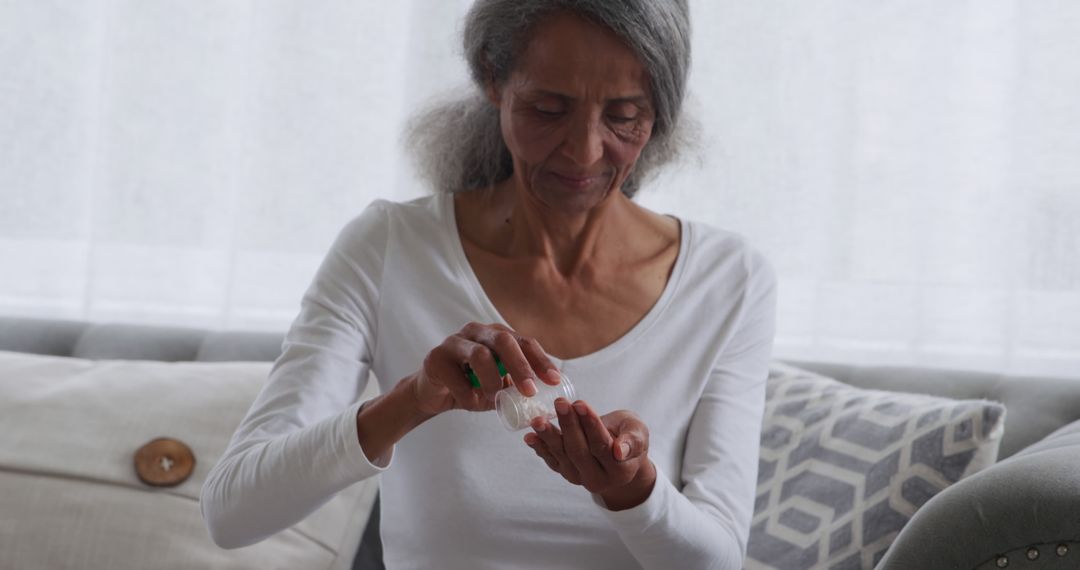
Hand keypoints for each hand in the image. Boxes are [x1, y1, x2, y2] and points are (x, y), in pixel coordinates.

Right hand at [411, 322, 561, 415]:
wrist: (434, 394)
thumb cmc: (471, 387)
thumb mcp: (500, 386)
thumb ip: (518, 387)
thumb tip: (547, 399)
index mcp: (496, 335)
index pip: (524, 342)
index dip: (541, 360)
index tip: (554, 381)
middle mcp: (477, 332)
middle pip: (503, 340)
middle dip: (520, 366)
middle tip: (530, 391)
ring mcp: (454, 342)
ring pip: (480, 354)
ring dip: (492, 381)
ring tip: (494, 398)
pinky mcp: (435, 357)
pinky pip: (455, 376)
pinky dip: (467, 394)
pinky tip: (471, 403)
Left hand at [524, 400, 656, 509]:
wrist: (618, 453)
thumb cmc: (628, 435)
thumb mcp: (638, 432)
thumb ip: (633, 439)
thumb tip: (619, 450)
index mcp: (621, 471)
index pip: (602, 446)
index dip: (590, 425)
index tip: (580, 404)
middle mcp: (599, 479)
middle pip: (580, 452)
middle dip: (569, 426)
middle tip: (560, 403)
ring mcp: (579, 478)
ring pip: (563, 457)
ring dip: (549, 437)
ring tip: (538, 420)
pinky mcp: (565, 473)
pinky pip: (551, 461)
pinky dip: (539, 448)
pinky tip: (529, 437)